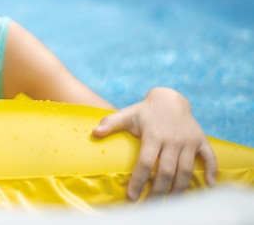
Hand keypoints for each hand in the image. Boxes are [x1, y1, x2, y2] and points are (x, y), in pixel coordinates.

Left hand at [92, 87, 217, 200]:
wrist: (170, 99)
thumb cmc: (145, 111)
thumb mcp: (127, 114)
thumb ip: (111, 123)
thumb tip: (94, 133)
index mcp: (153, 134)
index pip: (145, 162)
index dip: (138, 180)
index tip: (132, 196)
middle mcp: (172, 139)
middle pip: (166, 171)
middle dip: (158, 191)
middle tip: (150, 207)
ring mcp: (188, 140)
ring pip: (186, 170)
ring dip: (179, 189)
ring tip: (171, 204)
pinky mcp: (201, 140)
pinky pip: (210, 158)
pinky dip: (212, 171)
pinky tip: (209, 186)